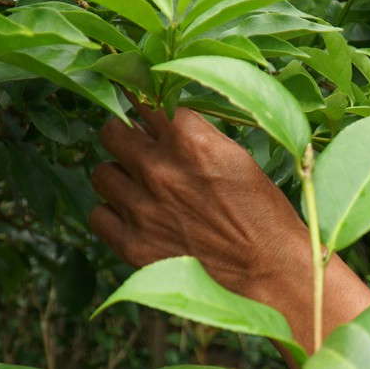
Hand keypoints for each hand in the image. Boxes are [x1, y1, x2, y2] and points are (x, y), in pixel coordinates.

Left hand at [89, 106, 308, 299]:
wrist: (271, 271)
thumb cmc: (262, 212)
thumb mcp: (236, 158)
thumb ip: (193, 135)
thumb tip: (158, 119)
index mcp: (190, 140)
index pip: (142, 97)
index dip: (138, 97)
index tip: (136, 98)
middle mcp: (159, 169)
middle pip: (111, 132)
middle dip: (124, 136)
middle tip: (138, 148)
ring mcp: (142, 208)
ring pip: (101, 174)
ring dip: (118, 176)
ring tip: (139, 188)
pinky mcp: (133, 244)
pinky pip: (98, 215)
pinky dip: (113, 214)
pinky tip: (135, 217)